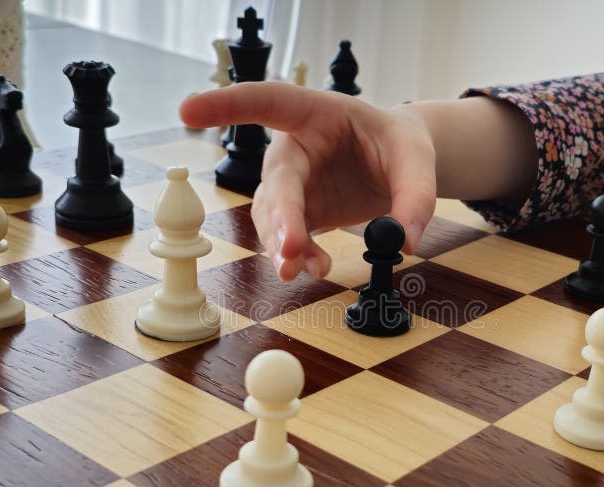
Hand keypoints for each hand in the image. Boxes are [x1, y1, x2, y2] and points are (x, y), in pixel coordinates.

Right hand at [180, 82, 436, 280]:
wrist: (398, 167)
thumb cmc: (400, 145)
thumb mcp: (418, 159)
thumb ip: (415, 196)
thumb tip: (405, 242)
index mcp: (316, 113)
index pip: (266, 102)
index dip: (226, 106)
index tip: (186, 112)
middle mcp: (295, 148)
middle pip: (276, 180)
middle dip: (279, 216)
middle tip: (289, 247)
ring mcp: (293, 183)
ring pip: (272, 215)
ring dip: (281, 243)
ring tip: (301, 268)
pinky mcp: (300, 213)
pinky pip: (287, 236)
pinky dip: (297, 255)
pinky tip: (314, 267)